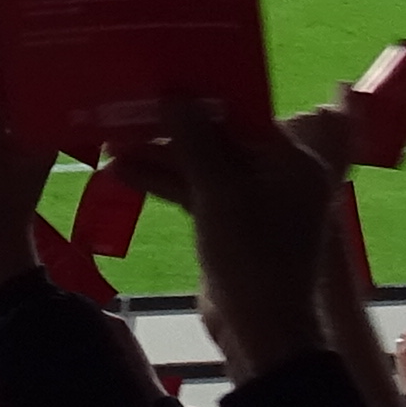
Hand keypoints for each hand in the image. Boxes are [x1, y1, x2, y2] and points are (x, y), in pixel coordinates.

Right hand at [141, 104, 331, 387]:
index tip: (167, 77)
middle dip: (175, 126)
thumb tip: (173, 93)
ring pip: (203, 164)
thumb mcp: (219, 191)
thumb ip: (195, 139)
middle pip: (222, 136)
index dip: (205, 93)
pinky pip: (196, 190)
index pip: (247, 110)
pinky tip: (122, 171)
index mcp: (293, 158)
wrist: (259, 329)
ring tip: (112, 140)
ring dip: (161, 155)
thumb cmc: (252, 253)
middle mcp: (278, 172)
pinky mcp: (230, 223)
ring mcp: (253, 199)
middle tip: (131, 106)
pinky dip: (164, 182)